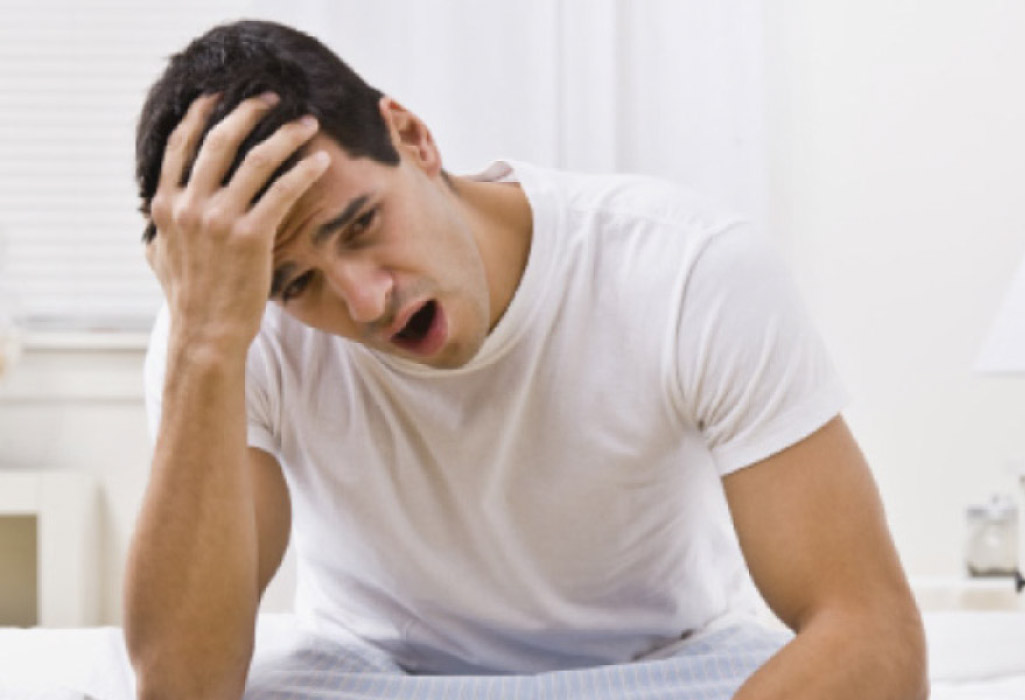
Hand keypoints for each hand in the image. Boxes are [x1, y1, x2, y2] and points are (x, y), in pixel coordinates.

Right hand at [146, 92, 328, 357]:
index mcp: (166, 204)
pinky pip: (282, 192)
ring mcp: (219, 219)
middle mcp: (189, 205)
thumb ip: (159, 231)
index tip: (220, 96)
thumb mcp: (159, 258)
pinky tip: (321, 163)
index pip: (180, 144)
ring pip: (256, 160)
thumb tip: (154, 223)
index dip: (201, 114)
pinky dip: (304, 172)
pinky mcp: (250, 236)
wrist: (206, 333)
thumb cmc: (187, 299)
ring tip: (307, 123)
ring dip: (285, 135)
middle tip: (272, 98)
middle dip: (249, 111)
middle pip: (220, 140)